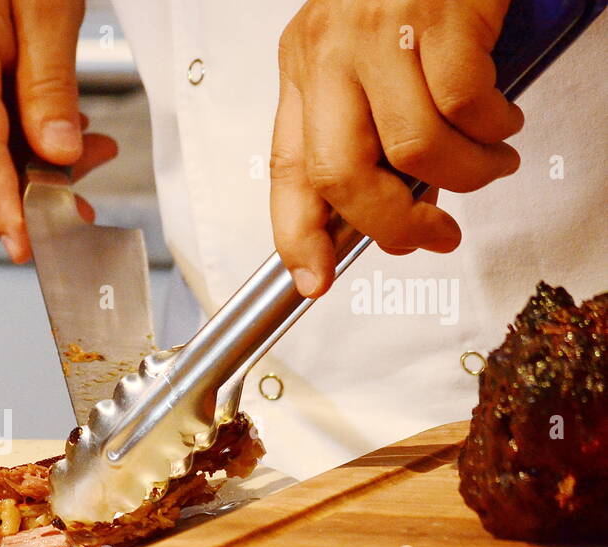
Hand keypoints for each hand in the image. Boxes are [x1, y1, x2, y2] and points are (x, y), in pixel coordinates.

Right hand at [0, 0, 118, 262]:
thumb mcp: (46, 4)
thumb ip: (50, 85)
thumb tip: (60, 153)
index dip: (4, 211)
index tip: (30, 244)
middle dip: (24, 202)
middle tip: (85, 195)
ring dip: (22, 178)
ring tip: (84, 151)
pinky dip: (6, 156)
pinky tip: (48, 137)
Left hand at [270, 0, 523, 296]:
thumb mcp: (371, 60)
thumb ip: (377, 133)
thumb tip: (402, 208)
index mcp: (303, 69)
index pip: (286, 170)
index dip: (297, 235)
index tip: (312, 279)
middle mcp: (329, 53)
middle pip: (341, 174)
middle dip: (391, 226)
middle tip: (432, 236)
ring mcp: (380, 33)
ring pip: (414, 149)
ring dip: (465, 175)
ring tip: (489, 163)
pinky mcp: (439, 14)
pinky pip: (467, 105)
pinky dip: (494, 128)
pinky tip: (502, 120)